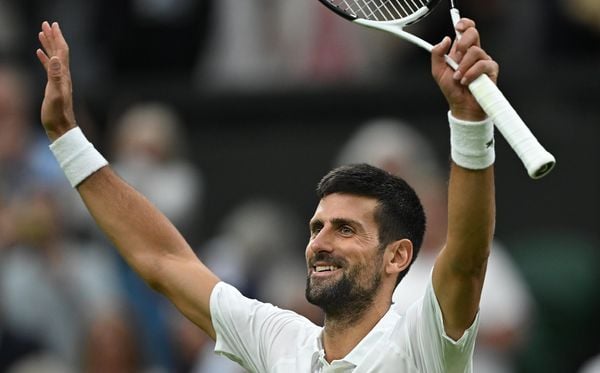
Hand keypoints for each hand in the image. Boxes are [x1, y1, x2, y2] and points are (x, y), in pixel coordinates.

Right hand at [36, 21, 75, 140]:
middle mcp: (63, 76)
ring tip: (42, 33)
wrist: (61, 128)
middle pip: (59, 51)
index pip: (61, 52)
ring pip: (54, 57)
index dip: (57, 38)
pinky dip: (44, 58)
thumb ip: (55, 76)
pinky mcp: (53, 86)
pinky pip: (49, 67)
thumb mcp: (55, 94)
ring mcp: (59, 80)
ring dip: (48, 44)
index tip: (52, 25)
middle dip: (53, 36)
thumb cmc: (57, 114)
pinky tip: (39, 53)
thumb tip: (56, 58)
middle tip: (47, 23)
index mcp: (63, 75)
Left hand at [431, 18, 498, 120]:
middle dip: (463, 43)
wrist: (461, 106)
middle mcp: (473, 53)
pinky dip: (471, 73)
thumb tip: (444, 39)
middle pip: (473, 33)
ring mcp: (483, 60)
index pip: (466, 31)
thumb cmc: (452, 90)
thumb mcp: (438, 71)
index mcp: (461, 51)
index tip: (458, 27)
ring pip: (475, 51)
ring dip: (463, 66)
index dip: (464, 24)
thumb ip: (437, 54)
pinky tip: (466, 81)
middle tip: (456, 57)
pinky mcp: (491, 69)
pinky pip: (482, 64)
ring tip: (458, 78)